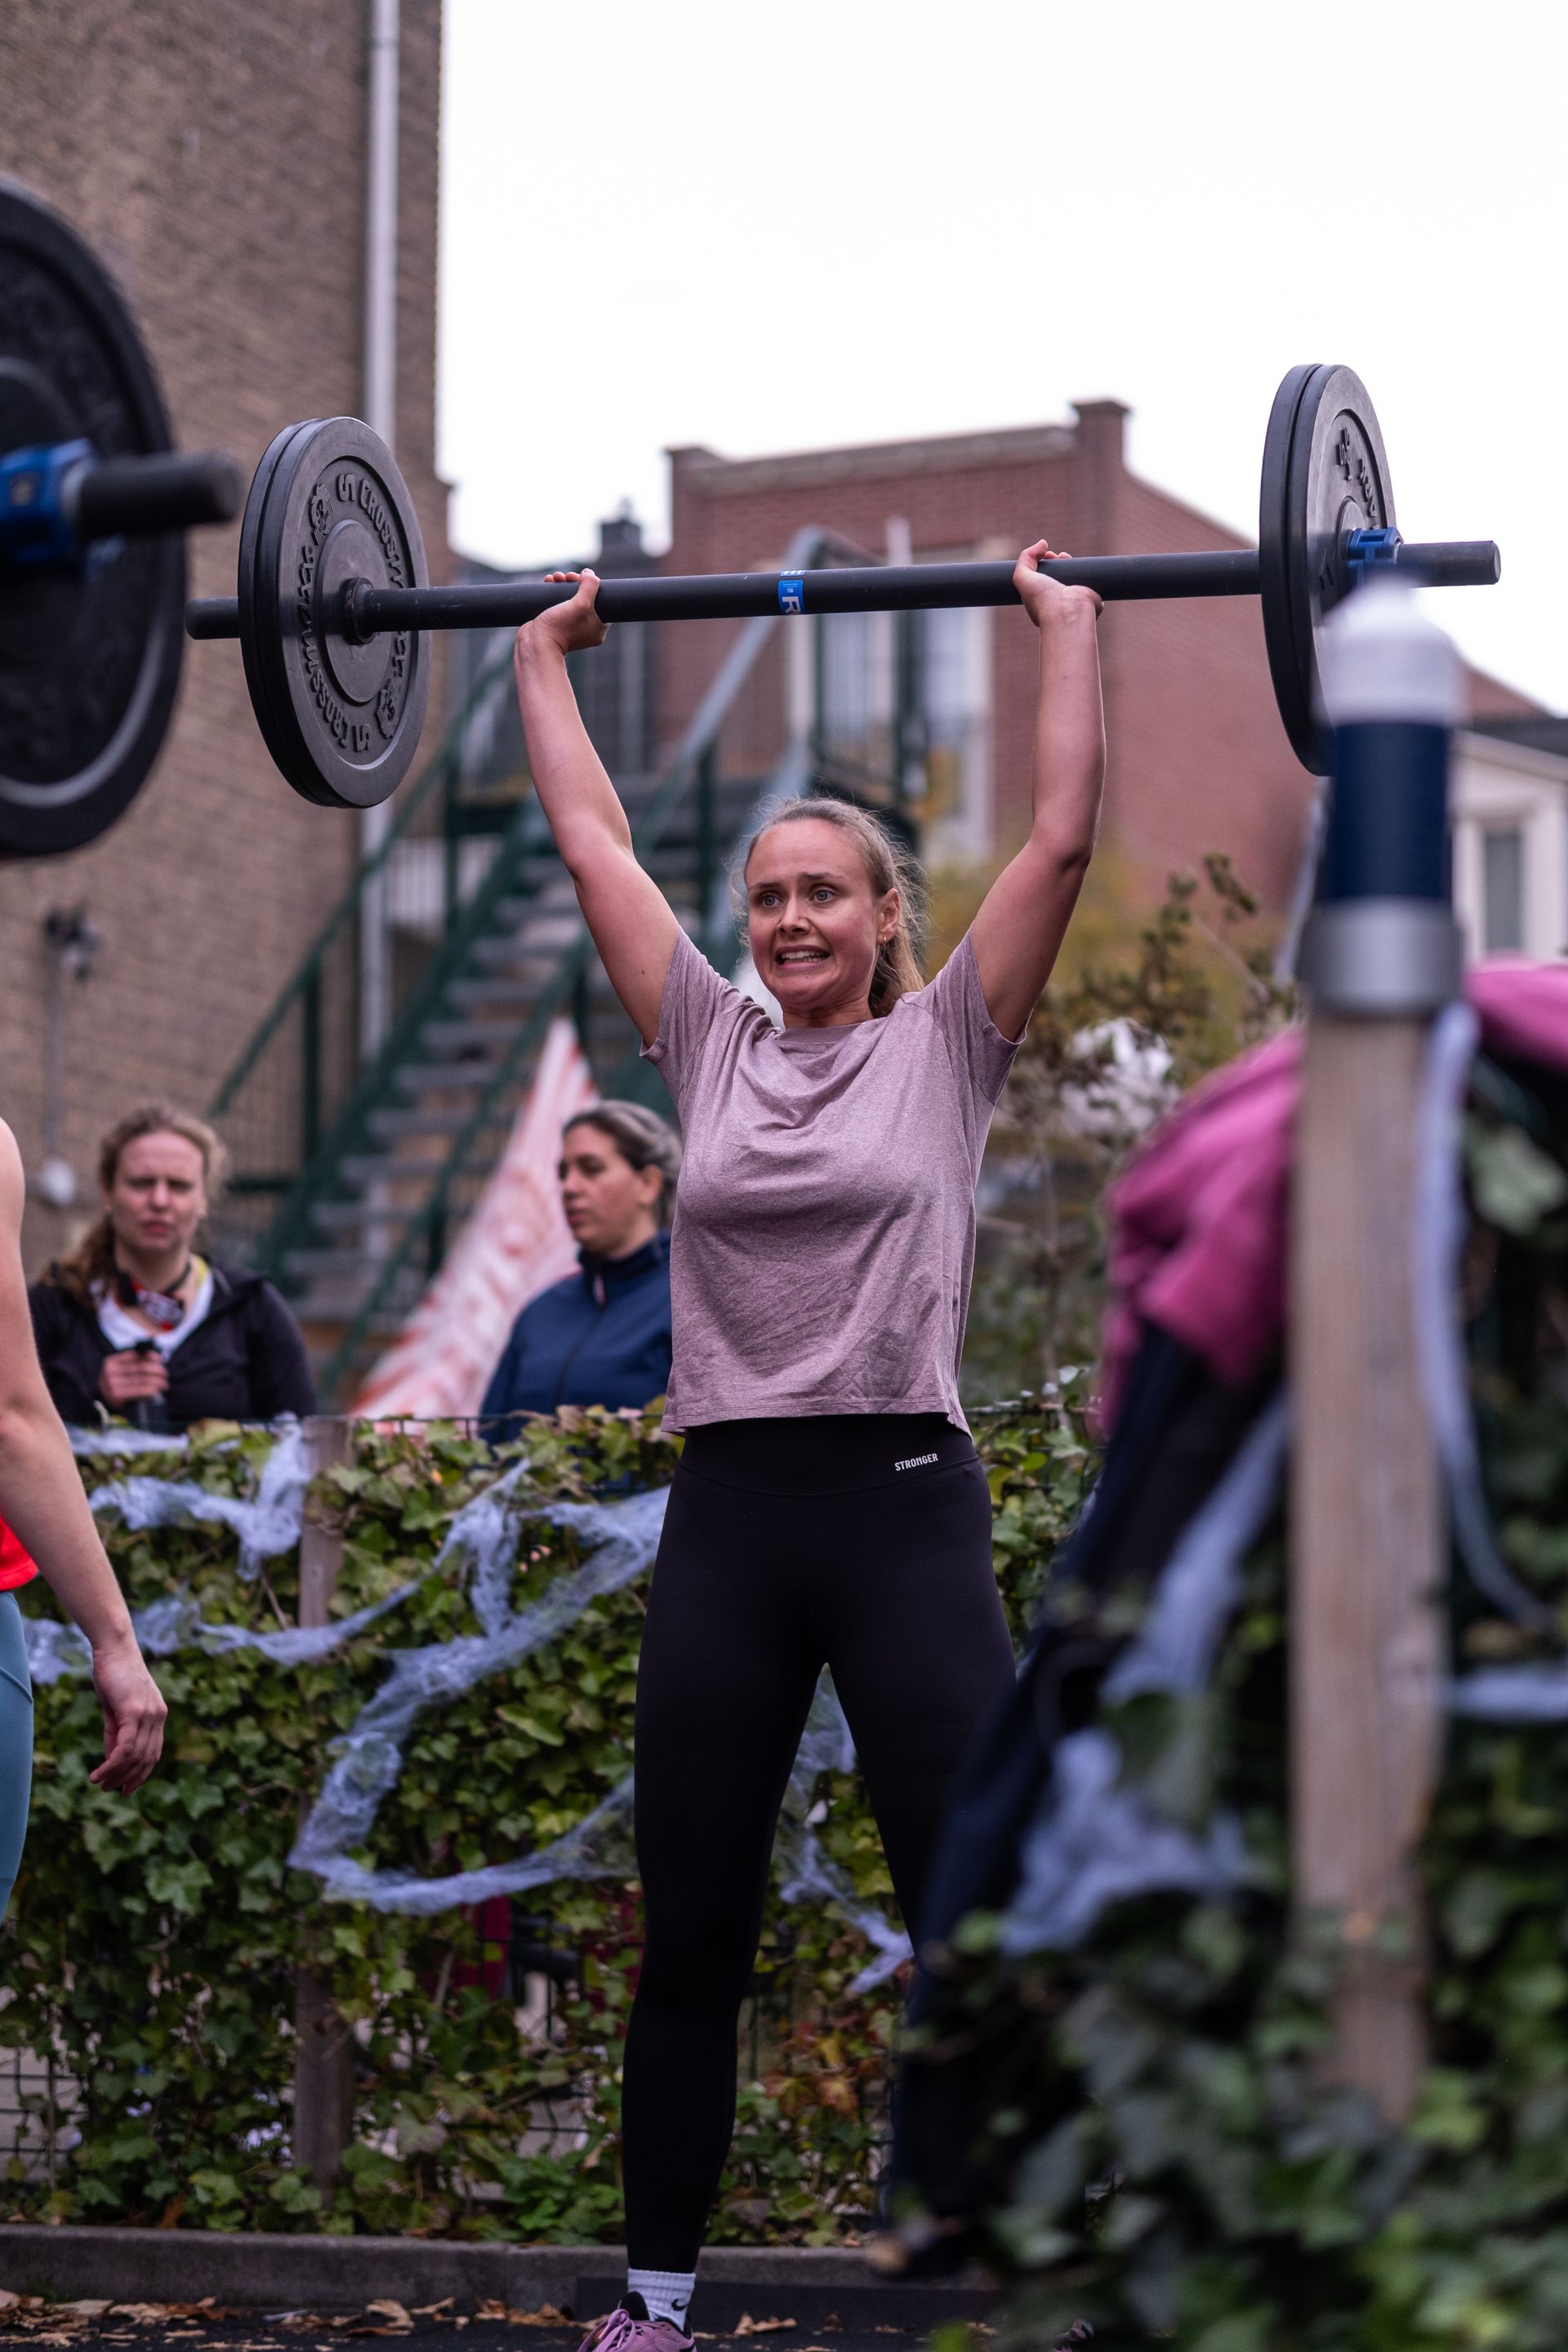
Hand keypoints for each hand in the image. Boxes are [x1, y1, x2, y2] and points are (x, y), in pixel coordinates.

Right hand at [89, 1632, 166, 1793]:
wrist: (113, 1647)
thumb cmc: (113, 1675)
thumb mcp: (116, 1709)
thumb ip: (117, 1733)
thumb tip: (113, 1760)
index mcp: (158, 1715)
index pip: (154, 1753)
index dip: (141, 1774)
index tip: (126, 1788)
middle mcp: (158, 1716)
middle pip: (146, 1759)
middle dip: (129, 1779)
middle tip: (110, 1790)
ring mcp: (149, 1714)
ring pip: (135, 1756)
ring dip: (117, 1775)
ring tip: (100, 1784)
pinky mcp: (135, 1711)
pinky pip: (126, 1747)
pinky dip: (112, 1764)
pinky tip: (100, 1773)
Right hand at [99, 1348, 167, 1407]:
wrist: (104, 1402)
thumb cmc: (118, 1383)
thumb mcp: (121, 1370)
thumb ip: (135, 1361)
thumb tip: (156, 1357)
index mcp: (111, 1361)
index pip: (135, 1355)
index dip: (150, 1356)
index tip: (160, 1360)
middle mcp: (110, 1371)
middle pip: (141, 1368)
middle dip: (157, 1370)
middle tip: (165, 1374)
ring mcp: (112, 1384)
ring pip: (142, 1379)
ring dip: (158, 1382)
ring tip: (164, 1384)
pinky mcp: (116, 1395)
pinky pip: (139, 1390)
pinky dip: (151, 1390)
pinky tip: (157, 1391)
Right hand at [515, 567, 608, 665]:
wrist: (534, 644)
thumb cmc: (559, 627)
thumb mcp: (581, 604)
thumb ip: (590, 586)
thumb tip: (589, 573)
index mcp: (598, 628)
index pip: (600, 599)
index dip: (590, 584)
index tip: (577, 578)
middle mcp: (587, 628)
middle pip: (585, 596)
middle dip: (573, 582)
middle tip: (565, 577)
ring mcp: (571, 626)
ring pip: (570, 598)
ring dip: (562, 583)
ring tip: (553, 578)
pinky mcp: (556, 624)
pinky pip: (559, 603)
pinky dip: (554, 591)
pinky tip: (548, 582)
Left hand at [1014, 539, 1102, 628]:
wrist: (1067, 611)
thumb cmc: (1042, 599)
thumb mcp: (1022, 576)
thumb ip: (1026, 557)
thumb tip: (1042, 543)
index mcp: (1041, 600)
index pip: (1042, 578)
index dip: (1044, 562)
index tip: (1047, 556)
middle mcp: (1058, 601)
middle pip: (1059, 575)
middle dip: (1059, 561)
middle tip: (1060, 557)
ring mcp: (1075, 600)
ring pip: (1075, 578)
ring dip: (1072, 565)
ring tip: (1068, 559)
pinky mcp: (1091, 599)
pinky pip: (1093, 583)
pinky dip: (1090, 573)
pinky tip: (1083, 568)